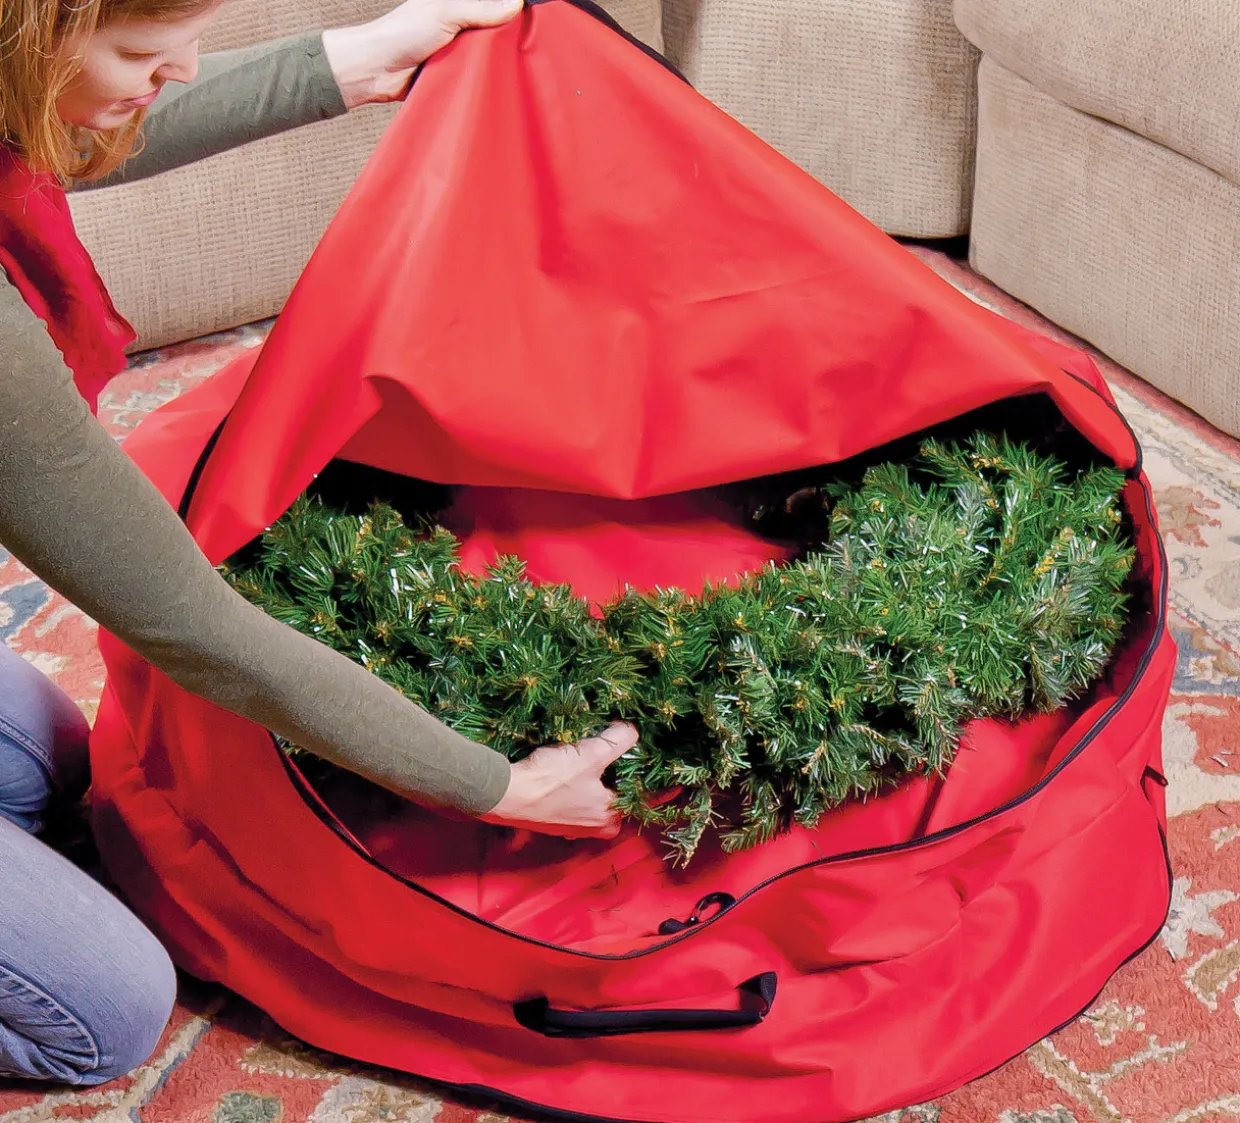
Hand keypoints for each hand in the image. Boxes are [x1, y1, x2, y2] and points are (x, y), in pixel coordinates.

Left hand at [322, 0, 522, 109]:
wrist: (376, 71)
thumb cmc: (401, 34)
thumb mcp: (445, 12)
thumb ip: (479, 8)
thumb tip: (515, 4)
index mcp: (457, 4)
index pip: (493, 6)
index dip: (511, 11)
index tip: (530, 17)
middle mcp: (459, 25)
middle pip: (495, 30)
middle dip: (508, 37)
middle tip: (529, 45)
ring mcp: (457, 51)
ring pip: (488, 55)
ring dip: (497, 62)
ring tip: (517, 65)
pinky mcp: (454, 74)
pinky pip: (477, 77)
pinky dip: (485, 80)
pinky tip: (499, 84)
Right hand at [481, 723, 638, 838]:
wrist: (506, 795)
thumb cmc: (552, 779)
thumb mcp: (592, 753)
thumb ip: (619, 740)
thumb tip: (632, 731)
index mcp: (610, 818)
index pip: (633, 790)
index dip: (629, 765)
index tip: (620, 748)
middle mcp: (593, 829)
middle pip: (611, 794)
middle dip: (608, 772)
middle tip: (600, 750)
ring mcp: (570, 827)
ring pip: (590, 796)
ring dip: (587, 778)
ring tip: (580, 756)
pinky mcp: (551, 820)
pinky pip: (571, 799)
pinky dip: (569, 786)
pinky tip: (561, 769)